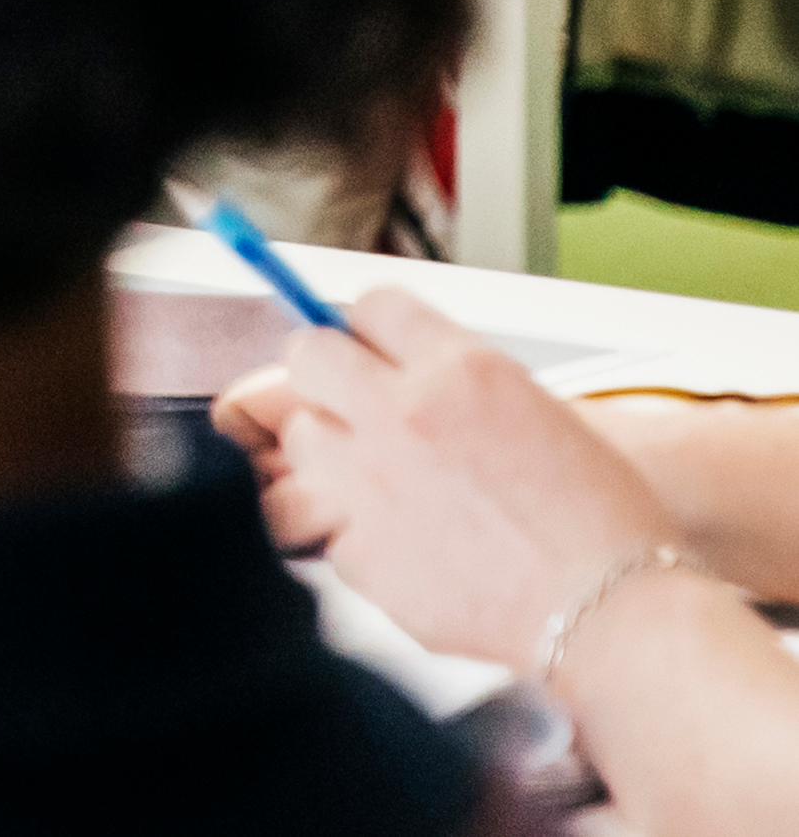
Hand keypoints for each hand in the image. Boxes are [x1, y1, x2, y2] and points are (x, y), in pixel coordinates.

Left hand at [213, 293, 679, 668]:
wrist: (617, 615)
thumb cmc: (602, 521)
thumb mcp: (538, 411)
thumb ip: (457, 383)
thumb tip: (396, 367)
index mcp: (458, 369)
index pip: (371, 305)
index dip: (375, 330)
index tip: (378, 350)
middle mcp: (403, 414)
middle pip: (308, 355)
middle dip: (328, 373)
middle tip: (356, 403)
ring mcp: (372, 484)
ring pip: (304, 439)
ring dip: (334, 452)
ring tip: (391, 483)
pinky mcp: (362, 552)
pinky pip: (334, 525)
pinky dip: (365, 534)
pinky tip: (417, 549)